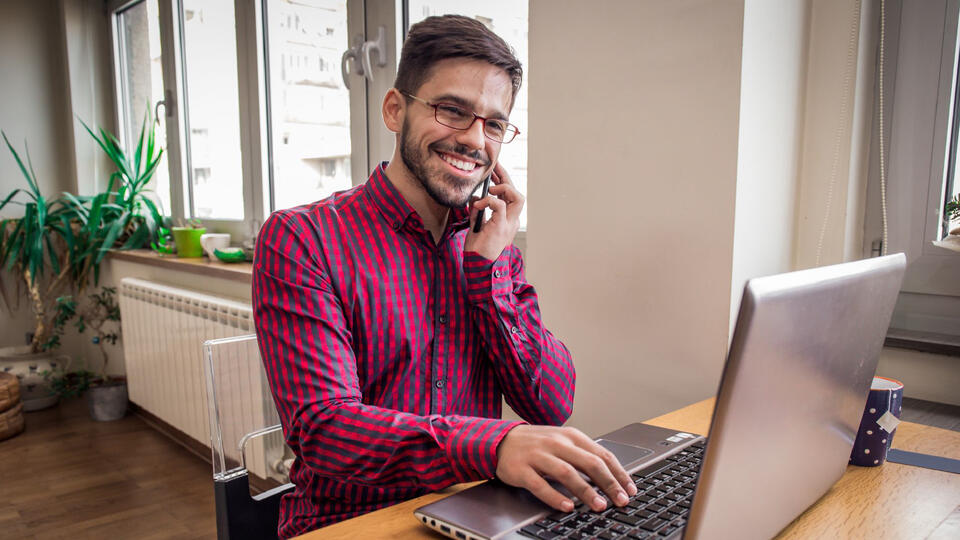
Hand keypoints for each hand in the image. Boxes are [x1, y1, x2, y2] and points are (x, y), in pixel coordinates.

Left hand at [464, 162, 523, 260]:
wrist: (479, 265)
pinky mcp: (500, 227)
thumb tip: (475, 196)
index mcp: (508, 219)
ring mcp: (509, 224)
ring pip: (517, 197)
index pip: (511, 195)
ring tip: (489, 189)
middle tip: (493, 167)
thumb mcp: (477, 224)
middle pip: (517, 192)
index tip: (494, 169)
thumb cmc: (479, 248)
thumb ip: (477, 210)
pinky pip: (499, 205)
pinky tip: (478, 204)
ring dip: (503, 188)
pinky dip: (488, 200)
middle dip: (505, 177)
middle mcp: (512, 220)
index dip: (503, 180)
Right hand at [495, 425, 636, 512]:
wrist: (502, 440)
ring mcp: (538, 456)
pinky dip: (555, 496)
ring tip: (599, 505)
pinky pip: (540, 485)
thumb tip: (612, 476)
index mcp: (571, 437)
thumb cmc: (537, 444)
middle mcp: (557, 444)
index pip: (602, 454)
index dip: (619, 473)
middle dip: (609, 483)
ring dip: (586, 491)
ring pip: (567, 473)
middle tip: (621, 500)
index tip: (630, 489)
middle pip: (589, 463)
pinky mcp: (522, 469)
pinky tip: (566, 506)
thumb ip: (584, 456)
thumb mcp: (563, 443)